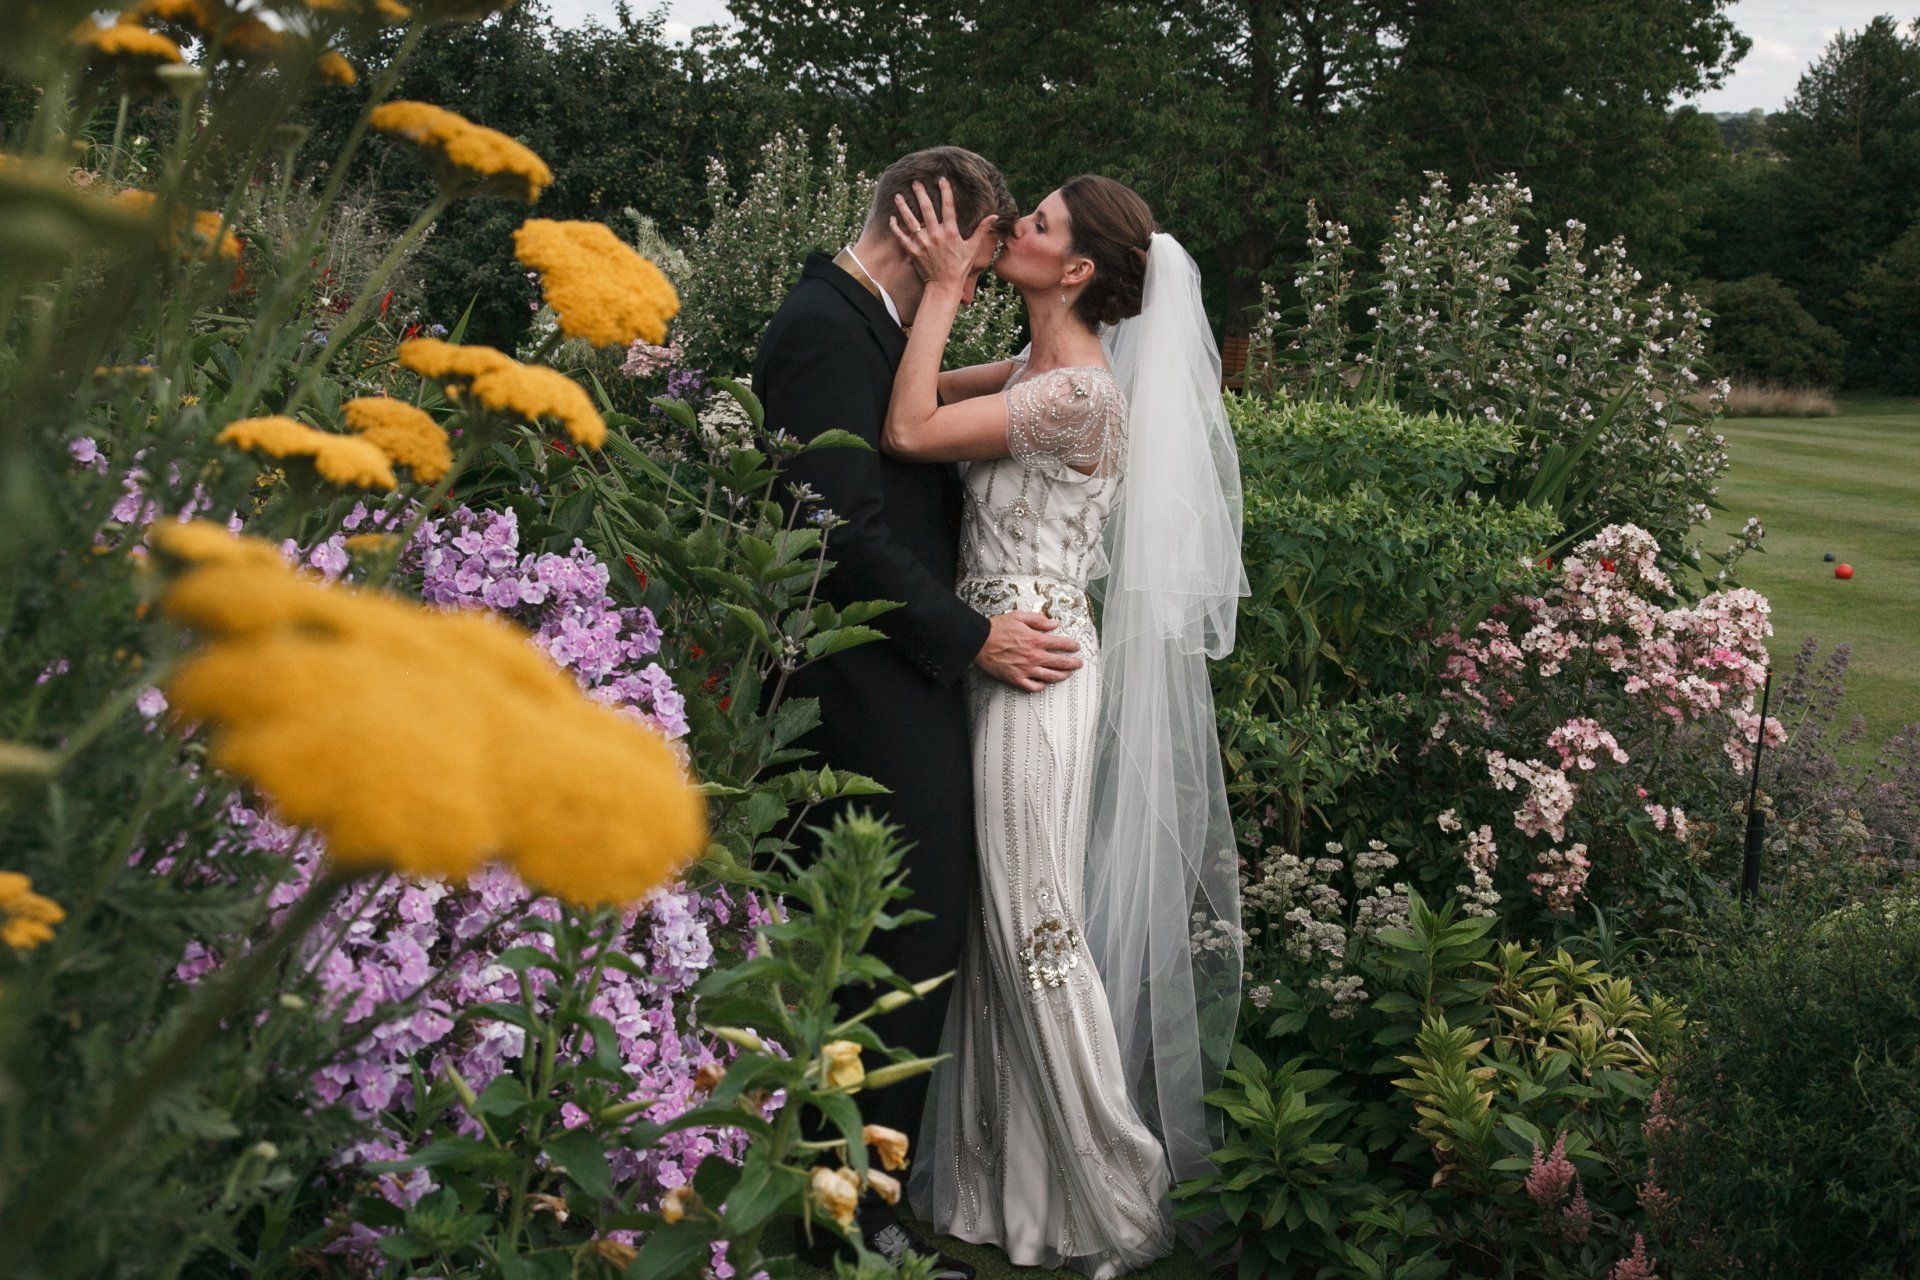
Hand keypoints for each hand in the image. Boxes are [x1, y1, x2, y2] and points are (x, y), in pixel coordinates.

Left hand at [890, 176, 997, 292]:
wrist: (945, 286)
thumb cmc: (960, 267)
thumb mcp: (973, 248)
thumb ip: (981, 230)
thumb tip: (994, 216)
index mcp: (951, 232)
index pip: (948, 207)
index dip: (945, 192)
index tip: (942, 179)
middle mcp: (936, 235)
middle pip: (927, 210)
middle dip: (921, 194)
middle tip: (916, 182)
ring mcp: (923, 243)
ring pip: (911, 221)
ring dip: (904, 208)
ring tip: (898, 196)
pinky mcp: (914, 252)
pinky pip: (902, 238)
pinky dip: (896, 228)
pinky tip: (892, 219)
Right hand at [974, 611, 1081, 691]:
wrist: (979, 641)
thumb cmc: (998, 628)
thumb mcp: (1019, 616)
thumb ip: (1038, 620)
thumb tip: (1054, 623)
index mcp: (1036, 640)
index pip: (1061, 643)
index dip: (1072, 645)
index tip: (1076, 646)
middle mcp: (1034, 656)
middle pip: (1060, 662)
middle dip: (1073, 663)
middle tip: (1079, 663)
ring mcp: (1026, 669)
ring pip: (1050, 676)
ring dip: (1062, 675)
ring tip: (1067, 674)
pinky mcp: (1016, 678)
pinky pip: (1033, 687)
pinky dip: (1041, 686)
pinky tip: (1044, 683)